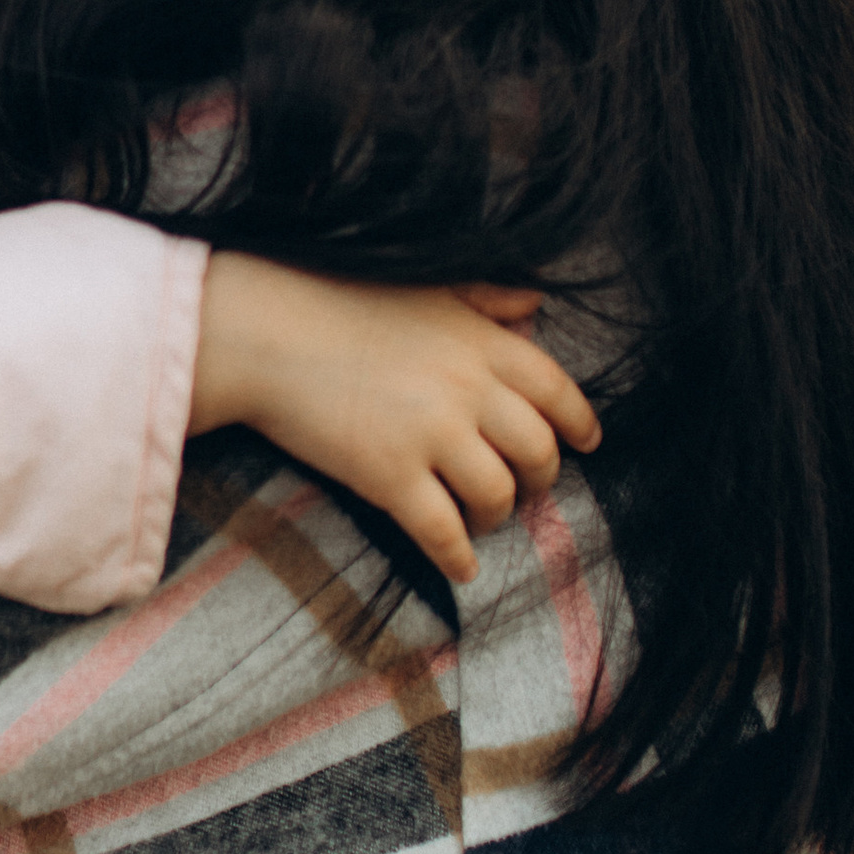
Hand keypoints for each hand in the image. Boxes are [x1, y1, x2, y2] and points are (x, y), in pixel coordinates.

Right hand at [189, 258, 599, 585]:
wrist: (265, 332)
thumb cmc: (340, 301)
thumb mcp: (426, 286)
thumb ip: (486, 295)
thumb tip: (535, 299)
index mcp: (481, 343)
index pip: (556, 390)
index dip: (579, 422)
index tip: (587, 443)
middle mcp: (468, 389)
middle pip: (537, 451)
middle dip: (540, 478)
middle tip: (525, 488)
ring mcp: (430, 435)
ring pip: (497, 496)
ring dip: (498, 516)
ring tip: (483, 519)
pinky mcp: (389, 477)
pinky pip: (443, 532)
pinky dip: (460, 556)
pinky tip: (462, 566)